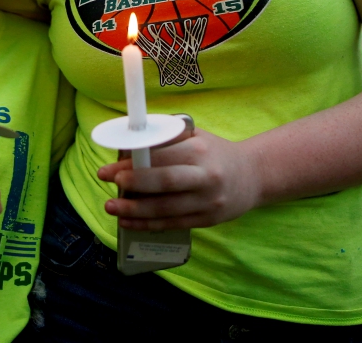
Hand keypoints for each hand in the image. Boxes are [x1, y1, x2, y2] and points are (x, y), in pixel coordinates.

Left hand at [97, 128, 261, 230]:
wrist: (253, 176)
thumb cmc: (215, 152)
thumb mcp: (196, 136)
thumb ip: (166, 138)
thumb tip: (128, 144)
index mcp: (200, 150)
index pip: (161, 157)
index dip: (132, 163)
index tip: (110, 168)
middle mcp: (205, 177)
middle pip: (165, 182)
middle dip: (133, 184)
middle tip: (109, 184)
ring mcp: (208, 201)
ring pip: (166, 209)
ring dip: (134, 210)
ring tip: (111, 207)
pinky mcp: (207, 220)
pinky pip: (172, 224)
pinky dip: (147, 225)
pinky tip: (128, 222)